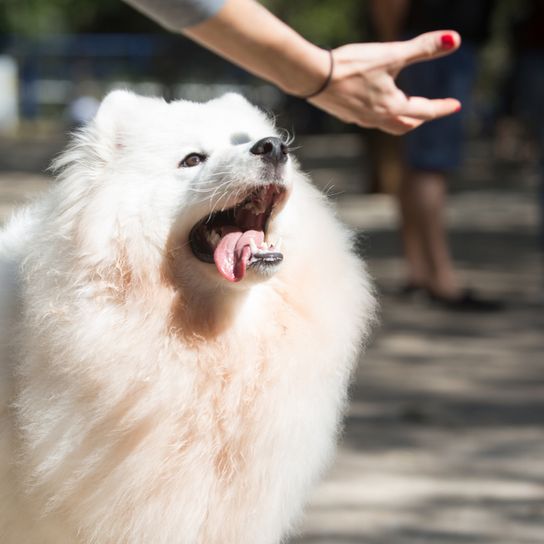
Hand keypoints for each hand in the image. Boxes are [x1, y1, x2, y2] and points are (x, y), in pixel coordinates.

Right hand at [309, 31, 461, 134]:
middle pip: (405, 126)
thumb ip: (423, 48)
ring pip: (387, 125)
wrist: (313, 76)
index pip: (425, 110)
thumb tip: (454, 40)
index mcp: (392, 107)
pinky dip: (381, 115)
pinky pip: (370, 120)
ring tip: (404, 108)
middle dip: (420, 119)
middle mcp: (377, 118)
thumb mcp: (391, 54)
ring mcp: (360, 119)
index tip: (456, 106)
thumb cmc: (352, 66)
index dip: (442, 107)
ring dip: (400, 119)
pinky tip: (374, 102)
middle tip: (430, 111)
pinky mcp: (346, 114)